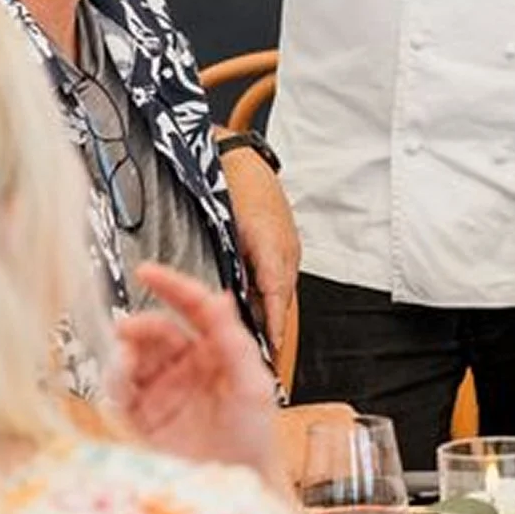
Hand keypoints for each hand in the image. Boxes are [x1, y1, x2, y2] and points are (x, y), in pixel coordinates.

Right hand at [108, 261, 285, 491]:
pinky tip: (119, 378)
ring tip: (124, 358)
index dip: (171, 286)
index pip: (193, 308)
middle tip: (127, 329)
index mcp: (216, 350)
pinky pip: (119, 392)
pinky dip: (114, 379)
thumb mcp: (253, 385)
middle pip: (156, 331)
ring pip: (133, 356)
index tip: (147, 272)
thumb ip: (234, 340)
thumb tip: (220, 298)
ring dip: (125, 351)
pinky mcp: (140, 418)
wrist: (236, 488)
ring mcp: (161, 390)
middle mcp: (185, 366)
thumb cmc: (254, 438)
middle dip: (141, 325)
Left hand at [220, 143, 299, 355]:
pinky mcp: (284, 242)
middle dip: (274, 326)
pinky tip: (258, 305)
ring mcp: (288, 246)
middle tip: (263, 355)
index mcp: (272, 248)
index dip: (275, 327)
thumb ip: (233, 264)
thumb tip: (231, 297)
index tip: (271, 350)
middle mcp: (286, 250)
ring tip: (261, 339)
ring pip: (280, 288)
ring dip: (272, 311)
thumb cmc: (229, 185)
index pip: (277, 297)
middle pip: (282, 298)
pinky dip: (271, 293)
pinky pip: (279, 275)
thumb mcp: (226, 229)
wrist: (239, 158)